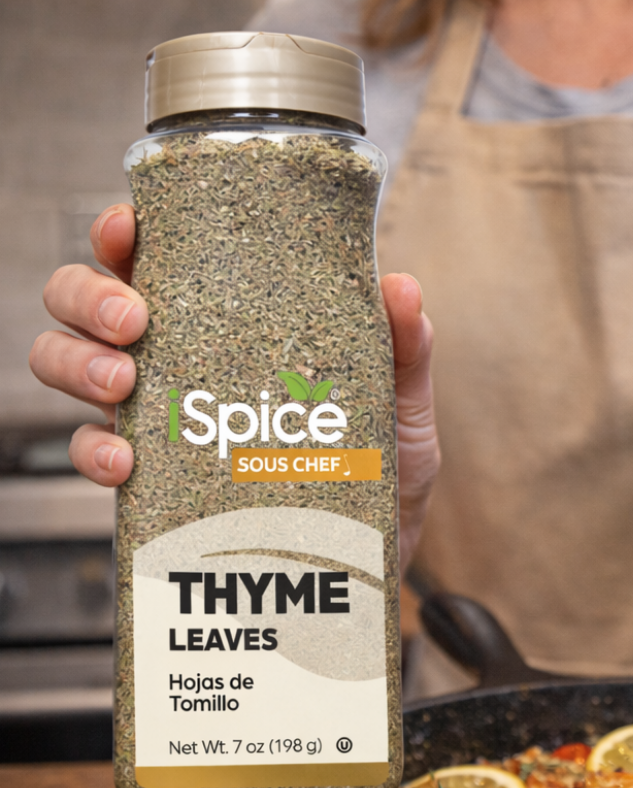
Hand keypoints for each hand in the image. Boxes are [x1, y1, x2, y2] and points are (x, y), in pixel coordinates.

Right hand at [29, 204, 439, 570]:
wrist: (377, 556)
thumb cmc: (385, 470)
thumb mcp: (402, 405)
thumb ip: (406, 348)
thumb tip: (402, 287)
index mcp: (234, 325)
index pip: (160, 261)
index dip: (125, 236)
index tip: (128, 231)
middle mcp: (185, 363)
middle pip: (90, 304)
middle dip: (90, 297)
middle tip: (135, 322)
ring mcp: (165, 420)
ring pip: (70, 365)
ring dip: (78, 363)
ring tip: (126, 383)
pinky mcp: (159, 482)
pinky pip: (95, 454)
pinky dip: (94, 451)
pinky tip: (125, 461)